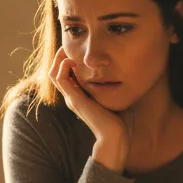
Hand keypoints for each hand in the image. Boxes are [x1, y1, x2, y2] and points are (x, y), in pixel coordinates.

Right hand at [49, 46, 130, 171]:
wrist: (116, 137)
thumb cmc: (120, 121)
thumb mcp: (117, 99)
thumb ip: (116, 88)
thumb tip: (129, 75)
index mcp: (81, 97)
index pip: (67, 75)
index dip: (69, 60)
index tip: (78, 49)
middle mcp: (73, 97)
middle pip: (56, 72)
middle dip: (61, 57)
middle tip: (69, 45)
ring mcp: (72, 98)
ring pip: (54, 73)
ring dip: (59, 59)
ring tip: (67, 49)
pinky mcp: (74, 99)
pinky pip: (60, 78)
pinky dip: (62, 66)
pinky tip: (72, 59)